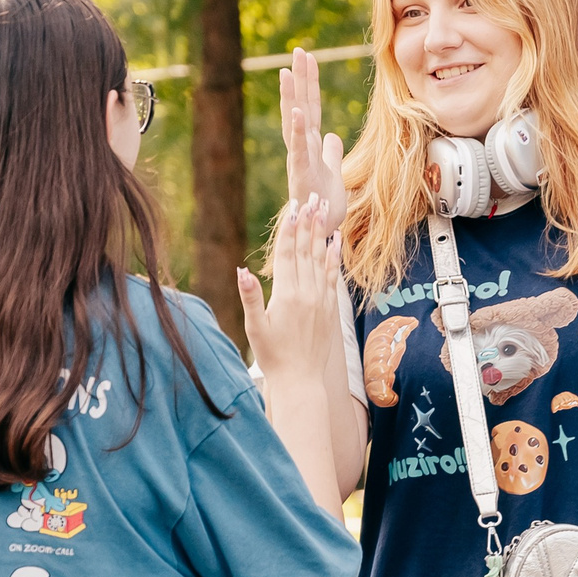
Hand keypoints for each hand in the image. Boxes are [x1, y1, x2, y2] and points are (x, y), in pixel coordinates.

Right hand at [239, 201, 338, 384]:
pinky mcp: (330, 308)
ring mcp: (322, 300)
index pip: (287, 254)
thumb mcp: (255, 328)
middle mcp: (307, 293)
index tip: (292, 207)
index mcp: (286, 295)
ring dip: (321, 232)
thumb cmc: (273, 357)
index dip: (289, 229)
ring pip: (321, 259)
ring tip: (322, 209)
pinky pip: (334, 276)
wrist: (302, 380)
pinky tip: (335, 241)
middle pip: (306, 250)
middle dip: (308, 222)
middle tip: (310, 196)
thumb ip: (250, 297)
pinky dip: (334, 257)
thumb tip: (242, 271)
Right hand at [280, 50, 348, 238]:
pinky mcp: (301, 174)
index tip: (308, 57)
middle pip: (302, 106)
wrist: (319, 231)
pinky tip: (297, 113)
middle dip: (300, 79)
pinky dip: (297, 131)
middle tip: (299, 51)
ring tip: (288, 72)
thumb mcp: (333, 172)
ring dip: (292, 97)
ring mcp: (300, 159)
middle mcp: (303, 147)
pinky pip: (299, 149)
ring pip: (295, 123)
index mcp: (311, 144)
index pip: (311, 106)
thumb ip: (330, 153)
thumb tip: (332, 136)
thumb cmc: (324, 204)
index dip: (310, 83)